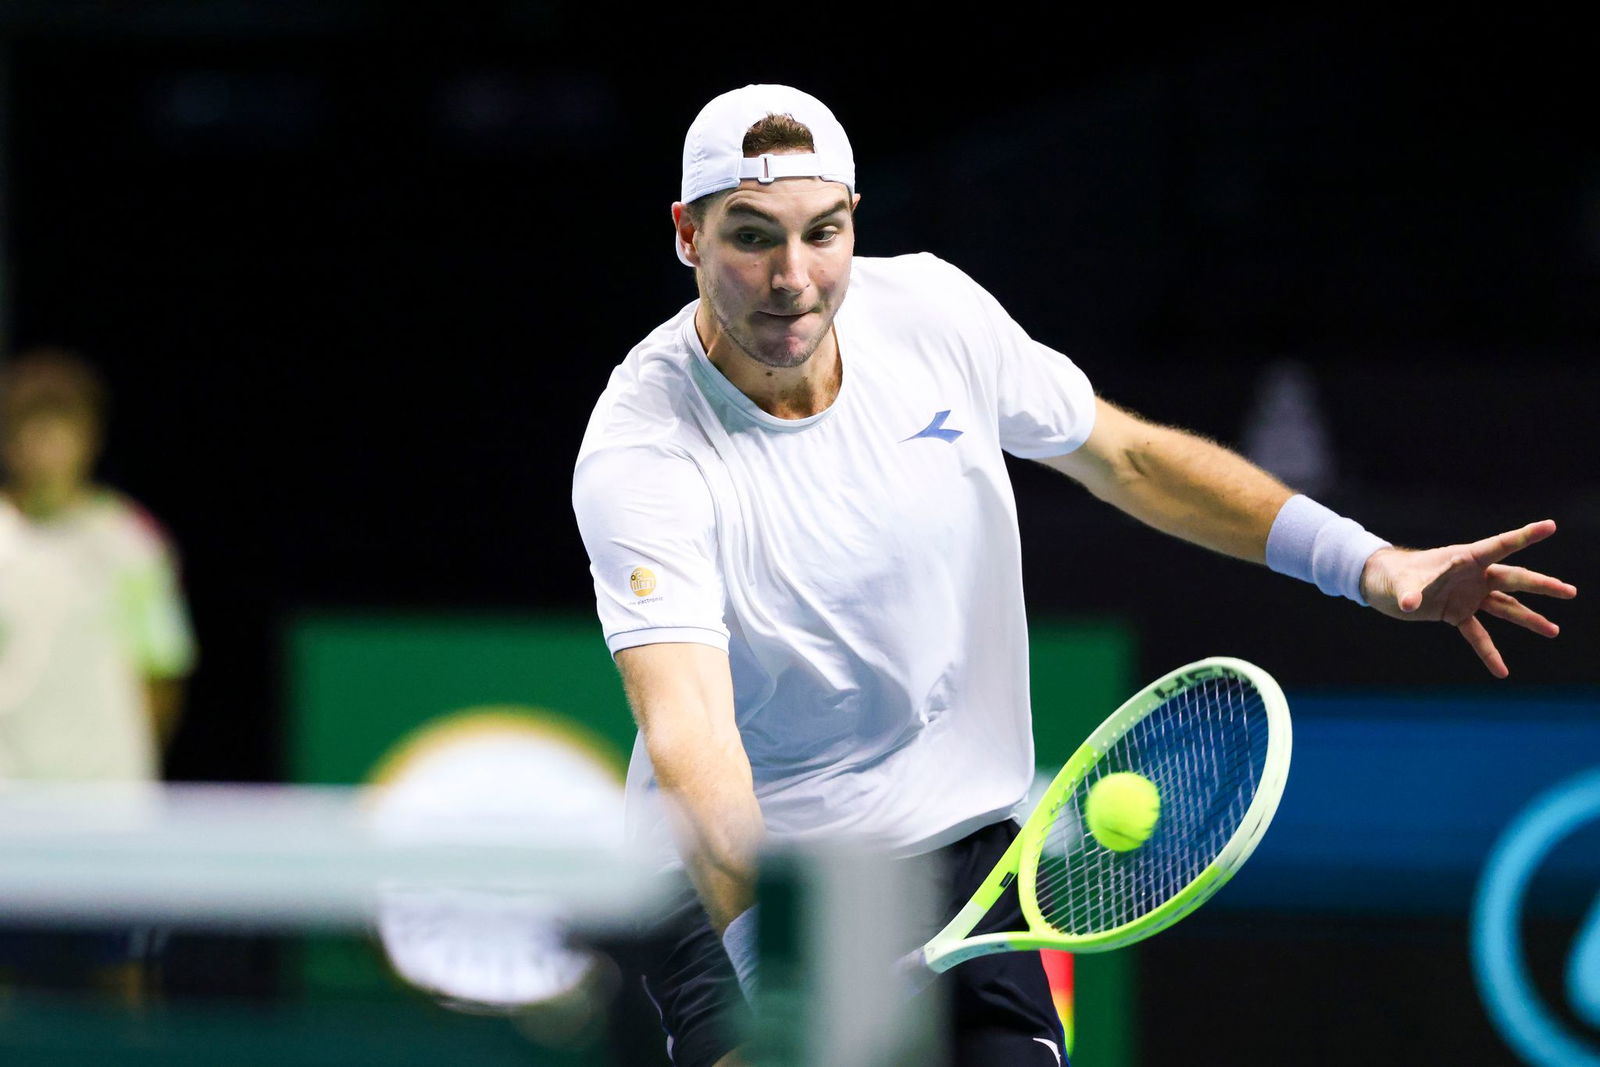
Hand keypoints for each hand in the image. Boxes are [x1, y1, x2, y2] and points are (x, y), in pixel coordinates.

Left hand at [1360, 519, 1576, 677]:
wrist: (1380, 584)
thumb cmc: (1392, 574)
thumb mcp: (1401, 582)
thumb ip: (1409, 592)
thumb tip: (1410, 604)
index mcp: (1464, 558)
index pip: (1500, 546)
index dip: (1525, 536)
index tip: (1550, 526)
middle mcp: (1472, 576)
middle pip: (1514, 579)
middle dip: (1542, 585)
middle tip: (1570, 592)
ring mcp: (1468, 595)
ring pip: (1506, 607)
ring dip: (1529, 619)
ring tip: (1554, 632)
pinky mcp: (1457, 614)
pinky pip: (1478, 635)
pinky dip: (1488, 652)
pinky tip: (1501, 671)